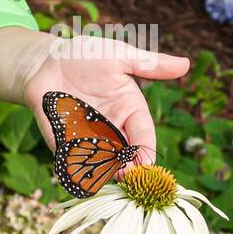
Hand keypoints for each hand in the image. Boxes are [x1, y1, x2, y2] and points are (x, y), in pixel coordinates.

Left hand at [22, 33, 190, 164]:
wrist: (47, 61)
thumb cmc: (87, 55)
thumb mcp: (120, 56)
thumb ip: (149, 64)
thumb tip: (185, 63)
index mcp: (131, 111)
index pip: (143, 137)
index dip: (145, 152)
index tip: (146, 165)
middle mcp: (112, 129)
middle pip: (125, 156)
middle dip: (126, 169)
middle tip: (124, 177)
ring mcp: (89, 138)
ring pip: (101, 163)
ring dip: (102, 172)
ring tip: (102, 178)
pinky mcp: (64, 142)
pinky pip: (72, 160)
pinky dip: (75, 169)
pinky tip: (76, 175)